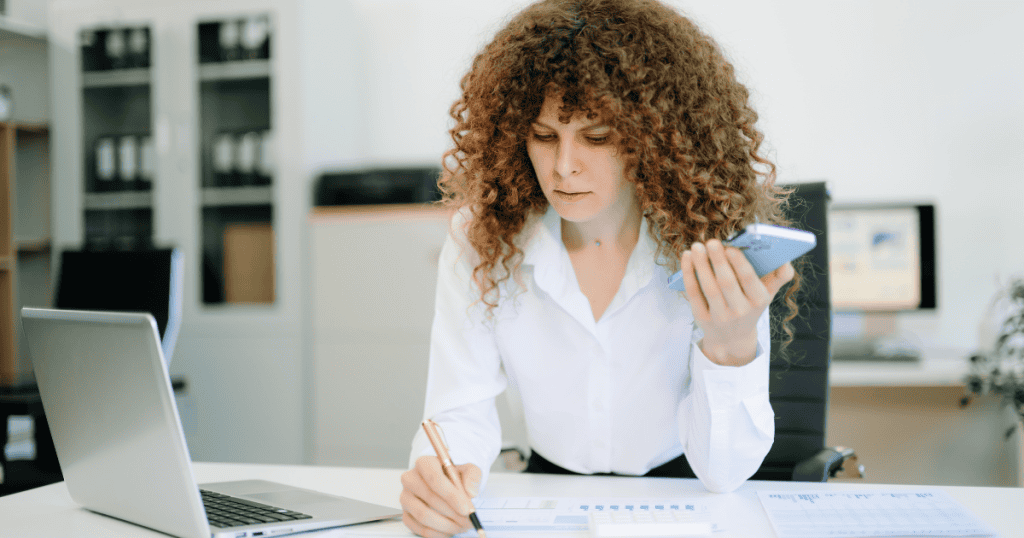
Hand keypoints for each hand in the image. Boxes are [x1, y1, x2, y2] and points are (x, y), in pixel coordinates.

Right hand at [400, 456, 481, 536]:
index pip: (434, 477)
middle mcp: (410, 479)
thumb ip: (472, 477)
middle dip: (453, 513)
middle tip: (469, 521)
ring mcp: (405, 497)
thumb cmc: (455, 476)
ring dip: (446, 525)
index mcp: (424, 463)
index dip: (451, 495)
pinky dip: (437, 533)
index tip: (466, 509)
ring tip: (462, 526)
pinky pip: (419, 528)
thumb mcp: (469, 470)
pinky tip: (451, 530)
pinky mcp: (406, 514)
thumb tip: (471, 492)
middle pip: (429, 498)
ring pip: (423, 515)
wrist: (446, 484)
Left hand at [679, 239, 793, 365]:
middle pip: (727, 284)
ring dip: (701, 265)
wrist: (732, 337)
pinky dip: (689, 274)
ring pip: (708, 288)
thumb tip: (785, 258)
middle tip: (711, 242)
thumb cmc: (750, 304)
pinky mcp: (702, 318)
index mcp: (759, 300)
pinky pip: (694, 293)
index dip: (740, 265)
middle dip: (718, 261)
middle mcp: (740, 311)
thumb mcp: (768, 293)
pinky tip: (687, 258)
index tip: (731, 247)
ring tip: (697, 247)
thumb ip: (779, 275)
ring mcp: (720, 316)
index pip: (750, 281)